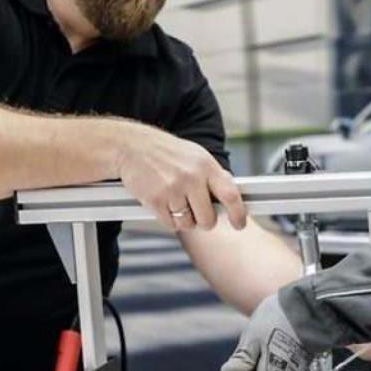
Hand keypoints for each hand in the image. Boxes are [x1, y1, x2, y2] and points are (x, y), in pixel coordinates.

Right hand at [115, 122, 245, 231]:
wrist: (131, 146)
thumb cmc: (165, 151)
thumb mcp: (195, 155)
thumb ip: (212, 174)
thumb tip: (231, 194)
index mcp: (205, 165)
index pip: (230, 194)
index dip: (238, 213)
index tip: (239, 223)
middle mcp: (191, 177)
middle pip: (208, 219)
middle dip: (205, 221)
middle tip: (198, 212)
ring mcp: (172, 190)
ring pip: (189, 224)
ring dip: (185, 220)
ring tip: (176, 202)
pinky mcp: (155, 200)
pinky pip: (170, 224)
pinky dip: (169, 219)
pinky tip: (164, 204)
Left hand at [220, 294, 313, 370]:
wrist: (310, 304)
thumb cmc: (280, 319)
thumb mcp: (252, 336)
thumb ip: (242, 358)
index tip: (245, 370)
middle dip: (259, 370)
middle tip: (258, 347)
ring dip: (272, 361)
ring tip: (272, 338)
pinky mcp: (307, 361)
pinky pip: (290, 364)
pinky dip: (284, 355)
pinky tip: (283, 337)